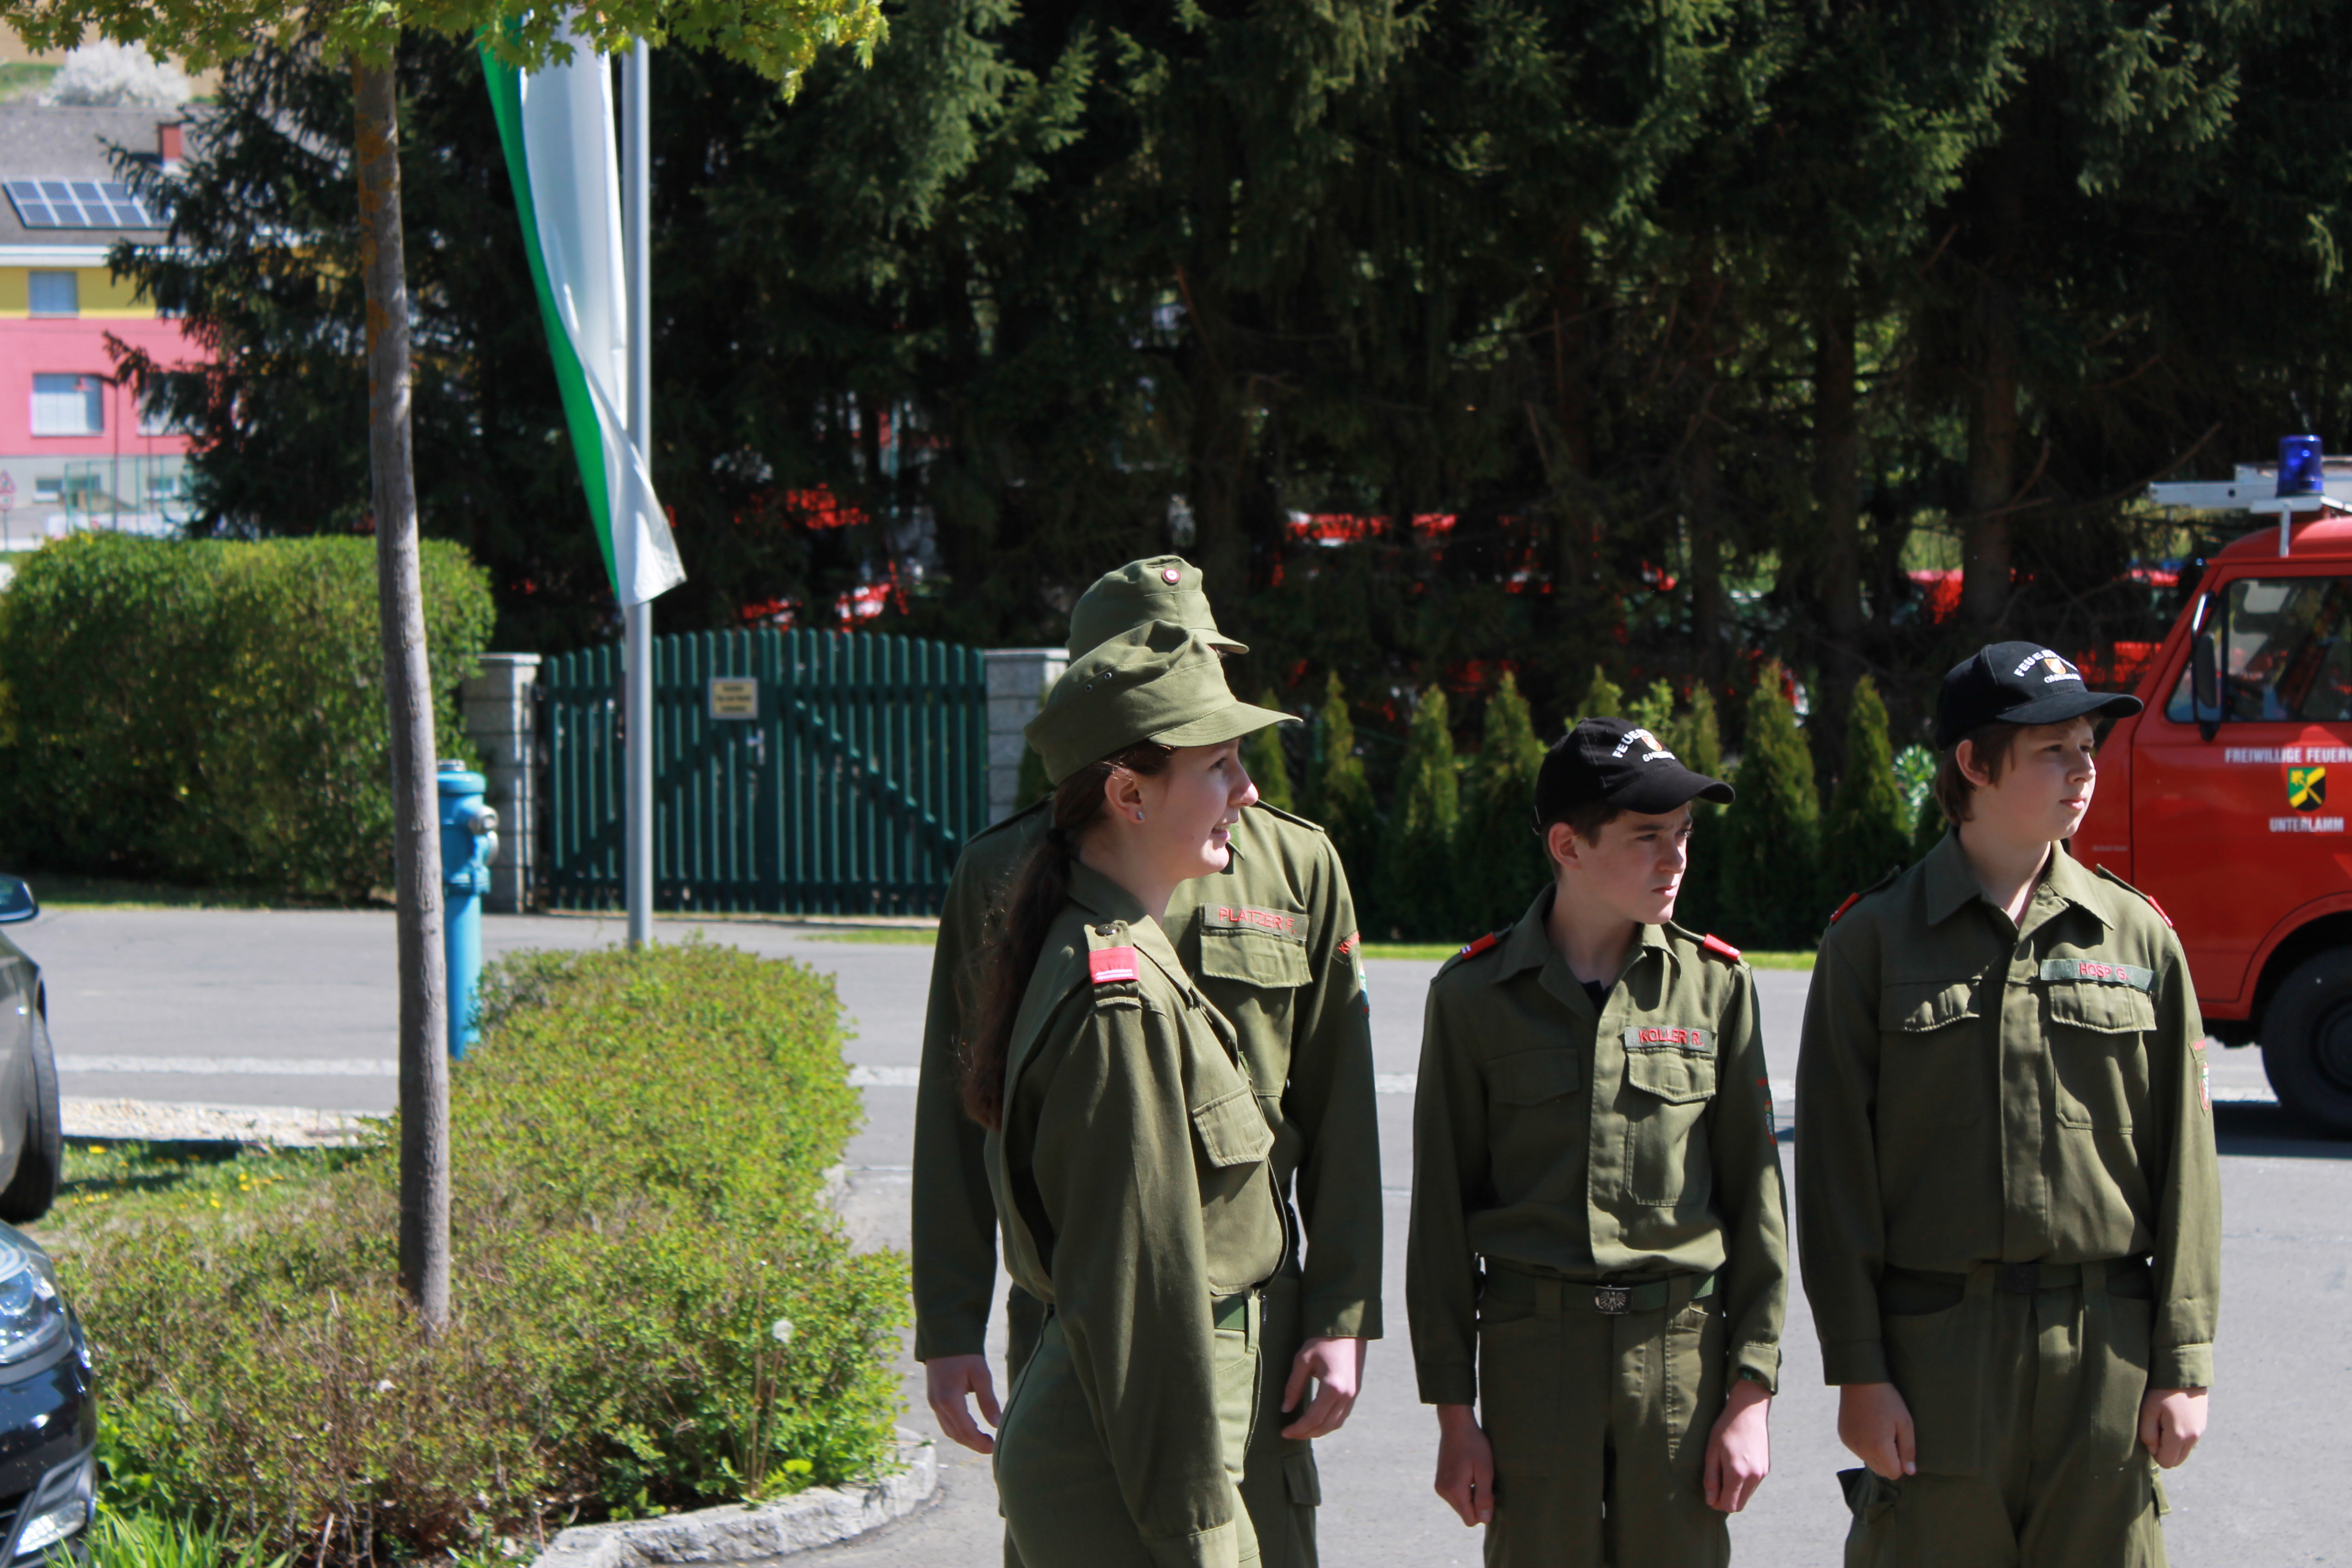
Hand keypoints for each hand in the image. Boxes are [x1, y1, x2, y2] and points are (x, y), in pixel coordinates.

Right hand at [924, 1354, 1000, 1454]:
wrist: (944, 1337)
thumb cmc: (965, 1354)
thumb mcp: (981, 1374)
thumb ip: (988, 1401)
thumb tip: (997, 1424)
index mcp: (949, 1399)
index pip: (966, 1430)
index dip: (980, 1443)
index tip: (995, 1448)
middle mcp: (937, 1404)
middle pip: (956, 1434)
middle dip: (974, 1444)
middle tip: (992, 1448)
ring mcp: (933, 1403)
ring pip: (949, 1430)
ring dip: (966, 1439)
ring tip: (984, 1440)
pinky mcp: (933, 1399)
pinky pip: (945, 1422)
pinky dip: (958, 1429)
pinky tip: (972, 1428)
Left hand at [1280, 1336, 1366, 1438]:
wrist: (1348, 1328)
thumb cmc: (1323, 1340)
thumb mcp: (1303, 1360)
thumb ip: (1293, 1386)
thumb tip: (1285, 1409)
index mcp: (1332, 1387)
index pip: (1313, 1418)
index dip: (1298, 1429)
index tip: (1284, 1432)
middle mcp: (1346, 1395)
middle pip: (1325, 1425)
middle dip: (1307, 1433)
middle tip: (1290, 1434)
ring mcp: (1353, 1395)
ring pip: (1336, 1424)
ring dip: (1318, 1431)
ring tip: (1302, 1430)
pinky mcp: (1355, 1392)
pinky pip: (1342, 1415)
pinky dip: (1328, 1423)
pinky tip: (1317, 1421)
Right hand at [1432, 1404, 1495, 1527]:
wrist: (1456, 1424)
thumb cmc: (1474, 1445)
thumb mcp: (1485, 1470)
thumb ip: (1484, 1497)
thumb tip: (1484, 1519)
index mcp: (1454, 1491)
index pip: (1470, 1520)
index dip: (1483, 1511)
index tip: (1489, 1492)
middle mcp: (1443, 1492)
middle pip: (1465, 1513)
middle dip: (1477, 1503)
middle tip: (1483, 1480)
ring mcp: (1439, 1486)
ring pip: (1460, 1505)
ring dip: (1471, 1495)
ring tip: (1475, 1474)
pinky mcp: (1440, 1481)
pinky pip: (1455, 1496)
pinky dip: (1464, 1490)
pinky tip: (1468, 1472)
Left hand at [1704, 1378, 1770, 1511]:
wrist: (1749, 1411)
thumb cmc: (1726, 1429)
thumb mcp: (1712, 1451)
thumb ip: (1711, 1478)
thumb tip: (1710, 1501)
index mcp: (1738, 1473)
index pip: (1729, 1505)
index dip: (1717, 1503)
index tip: (1709, 1493)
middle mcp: (1753, 1477)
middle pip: (1739, 1505)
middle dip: (1726, 1500)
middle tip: (1715, 1484)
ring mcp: (1762, 1473)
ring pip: (1747, 1496)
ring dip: (1735, 1492)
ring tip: (1725, 1471)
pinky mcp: (1766, 1468)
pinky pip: (1753, 1485)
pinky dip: (1743, 1483)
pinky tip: (1735, 1466)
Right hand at [1837, 1382, 1915, 1479]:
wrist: (1860, 1381)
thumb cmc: (1888, 1401)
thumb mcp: (1905, 1423)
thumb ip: (1908, 1450)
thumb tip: (1910, 1472)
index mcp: (1879, 1448)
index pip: (1893, 1473)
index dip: (1901, 1463)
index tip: (1901, 1445)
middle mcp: (1862, 1449)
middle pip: (1880, 1470)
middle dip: (1889, 1461)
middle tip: (1892, 1437)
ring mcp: (1850, 1443)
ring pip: (1869, 1461)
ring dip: (1876, 1453)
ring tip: (1880, 1430)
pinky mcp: (1843, 1437)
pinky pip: (1858, 1450)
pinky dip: (1865, 1445)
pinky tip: (1868, 1427)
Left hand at [2140, 1387, 2206, 1468]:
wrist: (2184, 1373)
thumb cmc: (2161, 1391)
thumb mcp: (2148, 1411)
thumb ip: (2148, 1434)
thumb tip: (2153, 1451)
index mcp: (2179, 1436)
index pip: (2166, 1462)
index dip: (2155, 1453)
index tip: (2150, 1435)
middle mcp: (2193, 1438)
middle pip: (2176, 1460)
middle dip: (2164, 1451)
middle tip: (2156, 1429)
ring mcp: (2200, 1432)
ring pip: (2183, 1451)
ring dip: (2172, 1444)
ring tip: (2164, 1422)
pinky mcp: (2202, 1425)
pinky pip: (2189, 1441)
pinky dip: (2180, 1437)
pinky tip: (2173, 1418)